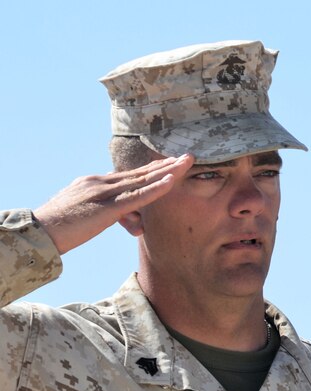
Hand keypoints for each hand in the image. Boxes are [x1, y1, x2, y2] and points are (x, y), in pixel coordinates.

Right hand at [33, 154, 192, 253]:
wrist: (40, 231)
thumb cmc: (62, 226)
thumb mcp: (87, 212)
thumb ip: (109, 210)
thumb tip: (129, 215)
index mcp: (96, 183)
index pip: (130, 176)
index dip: (152, 169)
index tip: (170, 163)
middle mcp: (102, 182)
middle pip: (140, 172)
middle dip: (165, 165)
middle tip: (188, 157)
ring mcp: (105, 193)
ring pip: (142, 180)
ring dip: (167, 171)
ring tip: (188, 163)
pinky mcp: (107, 207)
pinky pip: (137, 196)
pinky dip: (156, 188)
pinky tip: (171, 181)